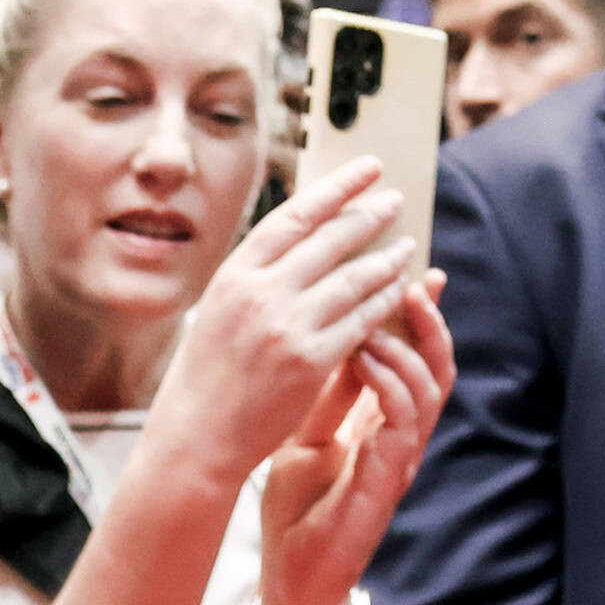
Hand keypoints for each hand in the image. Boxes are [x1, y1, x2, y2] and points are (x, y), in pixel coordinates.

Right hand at [145, 154, 412, 484]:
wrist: (197, 437)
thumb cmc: (208, 373)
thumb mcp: (219, 308)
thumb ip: (259, 273)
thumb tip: (306, 234)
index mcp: (235, 274)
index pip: (295, 215)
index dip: (337, 187)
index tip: (369, 168)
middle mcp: (261, 293)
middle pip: (330, 240)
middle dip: (369, 215)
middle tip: (395, 200)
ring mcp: (288, 327)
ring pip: (353, 279)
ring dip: (386, 258)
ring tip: (406, 244)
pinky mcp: (311, 361)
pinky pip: (362, 320)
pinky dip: (385, 300)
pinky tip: (400, 288)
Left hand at [258, 272, 453, 604]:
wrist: (289, 580)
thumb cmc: (296, 511)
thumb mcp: (304, 436)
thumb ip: (327, 395)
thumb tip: (333, 338)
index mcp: (383, 425)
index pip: (415, 361)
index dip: (421, 320)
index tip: (419, 273)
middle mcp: (401, 439)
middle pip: (437, 368)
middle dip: (430, 324)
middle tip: (413, 283)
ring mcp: (400, 460)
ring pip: (430, 390)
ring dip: (406, 349)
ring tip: (378, 320)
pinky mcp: (388, 481)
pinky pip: (404, 423)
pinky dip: (391, 386)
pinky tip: (369, 362)